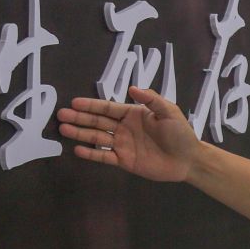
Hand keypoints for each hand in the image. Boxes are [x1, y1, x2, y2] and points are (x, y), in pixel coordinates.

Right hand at [57, 87, 199, 182]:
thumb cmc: (180, 133)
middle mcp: (124, 128)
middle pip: (97, 121)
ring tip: (63, 129)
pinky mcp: (124, 161)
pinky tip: (77, 149)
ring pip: (97, 137)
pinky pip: (104, 156)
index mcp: (133, 114)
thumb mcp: (168, 112)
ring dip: (80, 133)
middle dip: (79, 118)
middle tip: (61, 115)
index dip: (91, 105)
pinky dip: (91, 153)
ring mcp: (123, 144)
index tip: (74, 103)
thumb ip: (151, 100)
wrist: (188, 159)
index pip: (107, 108)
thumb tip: (132, 88)